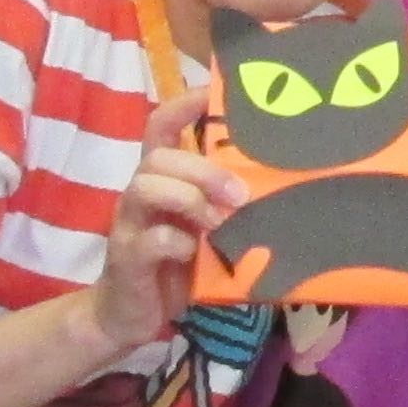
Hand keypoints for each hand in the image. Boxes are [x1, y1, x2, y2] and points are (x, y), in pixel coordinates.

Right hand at [84, 85, 253, 355]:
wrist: (128, 316)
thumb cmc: (175, 265)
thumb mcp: (205, 228)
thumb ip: (226, 204)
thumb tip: (280, 185)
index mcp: (160, 179)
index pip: (161, 126)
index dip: (183, 105)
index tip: (213, 90)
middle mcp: (139, 194)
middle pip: (158, 157)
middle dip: (202, 169)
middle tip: (239, 193)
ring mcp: (129, 224)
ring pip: (145, 186)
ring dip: (190, 199)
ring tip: (219, 223)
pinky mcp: (126, 258)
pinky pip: (149, 239)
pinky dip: (176, 242)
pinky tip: (194, 252)